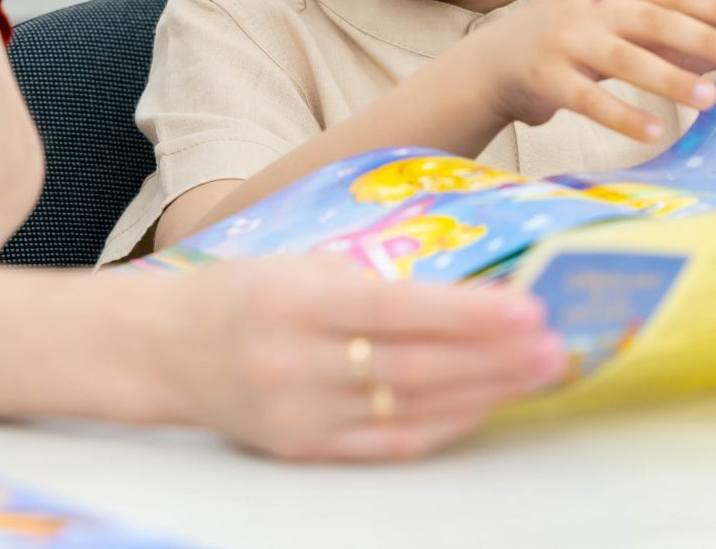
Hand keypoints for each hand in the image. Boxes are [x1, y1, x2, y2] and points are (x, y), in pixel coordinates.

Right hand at [164, 257, 566, 459]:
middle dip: (493, 357)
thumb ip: (374, 283)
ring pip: (408, 408)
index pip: (397, 310)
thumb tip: (470, 296)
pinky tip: (483, 404)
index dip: (468, 313)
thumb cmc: (242, 293)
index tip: (528, 306)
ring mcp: (298, 413)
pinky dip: (441, 425)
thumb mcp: (300, 266)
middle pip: (413, 367)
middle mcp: (293, 361)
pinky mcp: (301, 449)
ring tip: (535, 372)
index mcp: (291, 300)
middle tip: (553, 345)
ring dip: (482, 391)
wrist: (162, 348)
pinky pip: (386, 445)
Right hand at [479, 0, 715, 142]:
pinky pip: (589, 98)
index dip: (714, 6)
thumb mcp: (608, 18)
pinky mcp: (546, 77)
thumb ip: (657, 27)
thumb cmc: (567, 40)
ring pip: (626, 59)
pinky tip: (651, 131)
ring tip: (710, 99)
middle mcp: (590, 7)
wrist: (494, 59)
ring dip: (670, 79)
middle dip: (703, 38)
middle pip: (654, 21)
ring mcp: (566, 40)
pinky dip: (622, 115)